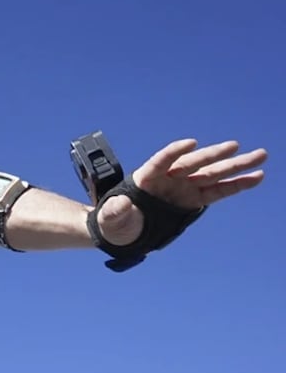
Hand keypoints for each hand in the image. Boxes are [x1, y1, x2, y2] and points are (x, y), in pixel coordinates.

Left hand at [97, 139, 266, 245]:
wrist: (122, 229)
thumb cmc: (114, 220)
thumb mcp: (111, 217)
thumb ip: (116, 210)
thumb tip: (121, 204)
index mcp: (146, 177)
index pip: (161, 161)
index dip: (175, 152)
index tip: (190, 143)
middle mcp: (169, 178)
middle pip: (193, 163)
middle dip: (213, 155)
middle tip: (235, 145)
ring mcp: (183, 187)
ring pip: (212, 174)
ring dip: (235, 166)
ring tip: (260, 156)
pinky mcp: (193, 199)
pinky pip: (218, 191)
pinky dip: (236, 185)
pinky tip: (256, 177)